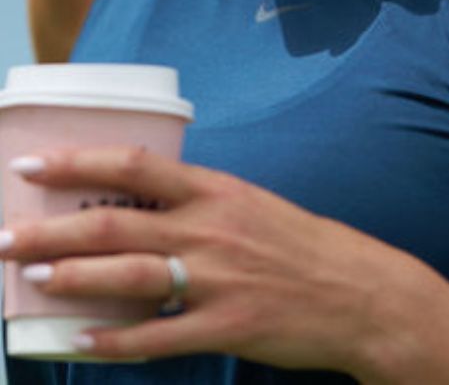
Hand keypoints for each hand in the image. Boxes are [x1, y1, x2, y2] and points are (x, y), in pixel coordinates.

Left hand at [0, 146, 401, 371]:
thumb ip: (196, 205)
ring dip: (73, 277)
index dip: (81, 163)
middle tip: (7, 234)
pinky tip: (80, 339)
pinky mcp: (226, 326)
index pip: (137, 166)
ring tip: (31, 276)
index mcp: (218, 190)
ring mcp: (218, 279)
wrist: (359, 292)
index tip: (34, 164)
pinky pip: (158, 337)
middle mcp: (212, 229)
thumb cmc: (301, 246)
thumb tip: (133, 208)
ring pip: (130, 276)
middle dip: (54, 228)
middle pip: (118, 223)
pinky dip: (114, 340)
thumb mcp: (250, 206)